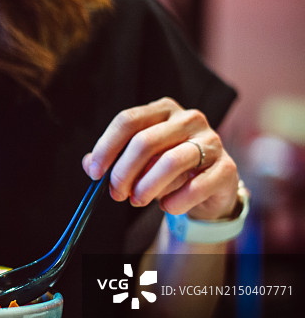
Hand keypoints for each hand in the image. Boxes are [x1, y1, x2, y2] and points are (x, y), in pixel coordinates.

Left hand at [82, 97, 239, 219]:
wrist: (209, 188)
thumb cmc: (166, 169)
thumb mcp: (138, 160)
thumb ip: (113, 159)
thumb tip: (90, 164)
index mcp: (162, 110)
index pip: (128, 120)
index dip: (107, 147)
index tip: (95, 173)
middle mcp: (188, 119)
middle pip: (145, 141)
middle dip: (124, 172)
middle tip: (116, 194)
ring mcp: (211, 141)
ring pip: (170, 162)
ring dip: (146, 187)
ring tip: (137, 201)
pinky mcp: (227, 167)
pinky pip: (195, 186)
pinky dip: (174, 202)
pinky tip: (167, 206)